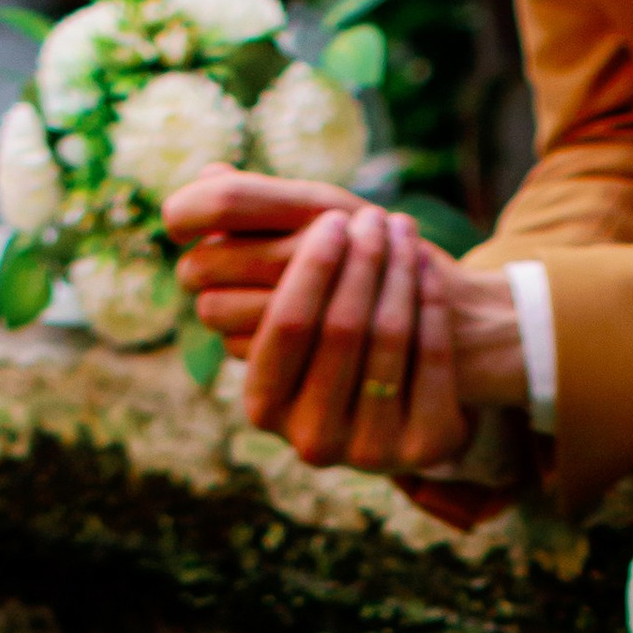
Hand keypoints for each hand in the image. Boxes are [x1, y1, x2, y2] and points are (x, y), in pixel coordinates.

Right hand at [167, 170, 524, 473]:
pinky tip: (428, 265)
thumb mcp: (289, 295)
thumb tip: (200, 182)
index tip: (333, 216)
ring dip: (398, 271)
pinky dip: (431, 302)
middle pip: (340, 330)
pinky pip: (432, 358)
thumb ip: (244, 243)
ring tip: (402, 227)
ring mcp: (369, 451)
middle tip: (374, 215)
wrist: (415, 387)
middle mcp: (311, 441)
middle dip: (361, 261)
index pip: (286, 324)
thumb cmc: (337, 324)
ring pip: (388, 338)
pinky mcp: (423, 448)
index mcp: (263, 405)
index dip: (312, 266)